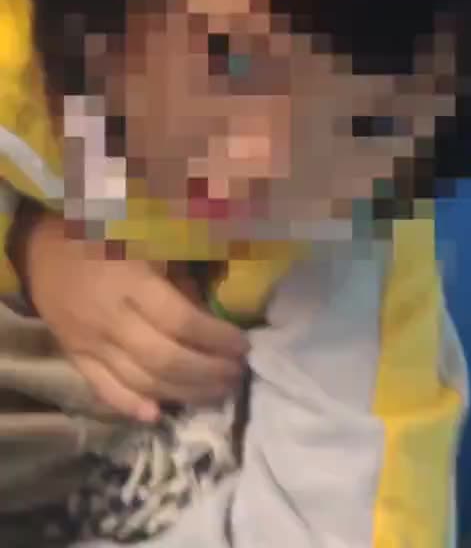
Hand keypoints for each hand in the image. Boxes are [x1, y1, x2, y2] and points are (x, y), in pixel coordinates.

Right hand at [20, 212, 249, 421]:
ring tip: (217, 392)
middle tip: (237, 373)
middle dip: (208, 373)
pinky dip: (132, 407)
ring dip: (184, 393)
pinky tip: (160, 415)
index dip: (217, 338)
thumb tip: (216, 316)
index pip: (181, 322)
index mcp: (130, 282)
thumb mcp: (155, 240)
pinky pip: (103, 390)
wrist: (44, 249)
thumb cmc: (111, 236)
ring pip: (140, 383)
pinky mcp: (74, 359)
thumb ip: (186, 277)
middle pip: (164, 360)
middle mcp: (108, 319)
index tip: (244, 345)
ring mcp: (87, 344)